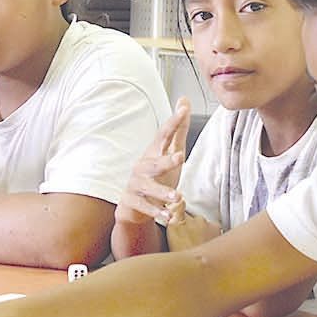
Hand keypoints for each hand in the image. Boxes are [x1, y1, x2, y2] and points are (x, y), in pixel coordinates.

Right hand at [115, 99, 189, 226]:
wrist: (134, 205)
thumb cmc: (156, 175)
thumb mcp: (169, 151)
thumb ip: (178, 129)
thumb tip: (184, 100)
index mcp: (153, 153)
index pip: (164, 135)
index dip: (173, 122)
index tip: (183, 110)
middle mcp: (143, 167)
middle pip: (154, 163)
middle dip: (167, 160)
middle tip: (180, 157)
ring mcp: (136, 185)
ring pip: (149, 187)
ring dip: (163, 192)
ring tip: (177, 197)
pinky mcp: (132, 202)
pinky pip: (146, 208)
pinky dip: (158, 213)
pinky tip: (169, 217)